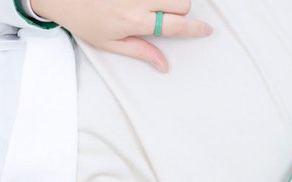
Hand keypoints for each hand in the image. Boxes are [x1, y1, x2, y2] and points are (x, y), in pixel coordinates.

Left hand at [30, 0, 211, 71]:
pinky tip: (147, 4)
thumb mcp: (110, 44)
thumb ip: (141, 51)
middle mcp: (138, 1)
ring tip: (152, 8)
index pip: (174, 26)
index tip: (206, 30)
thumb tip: (163, 65)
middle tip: (165, 17)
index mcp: (134, 21)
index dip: (194, 29)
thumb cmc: (85, 21)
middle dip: (181, 12)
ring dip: (171, 0)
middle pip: (182, 3)